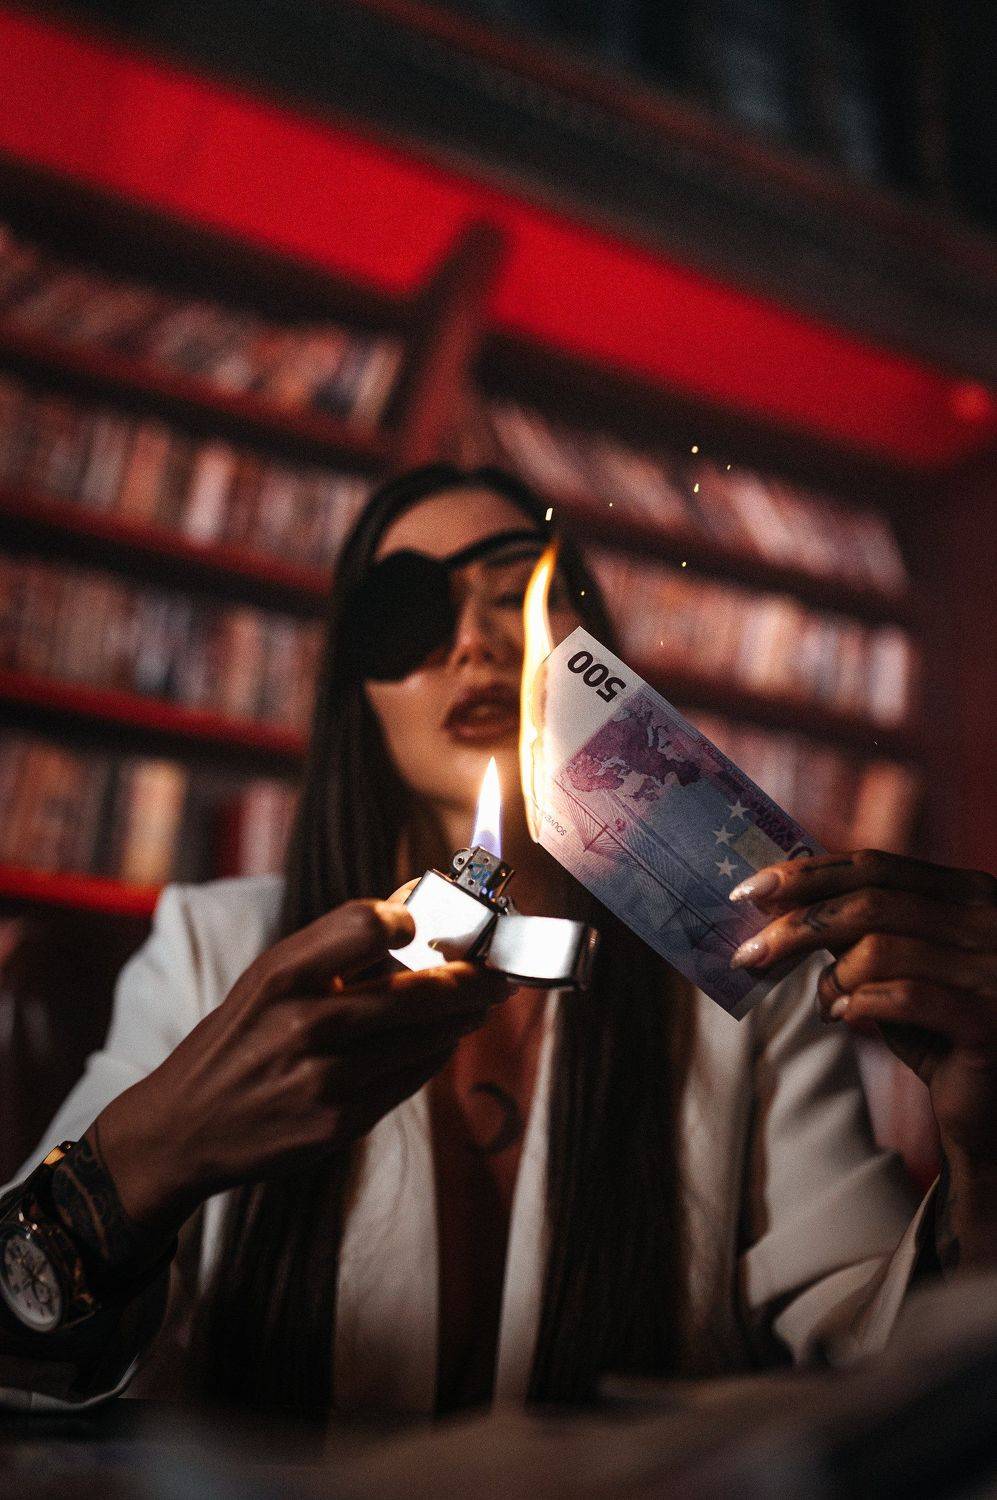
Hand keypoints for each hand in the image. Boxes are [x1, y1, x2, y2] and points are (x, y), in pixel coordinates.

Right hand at [96, 899, 508, 1237]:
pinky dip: (436, 1055)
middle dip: (472, 979)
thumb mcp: (264, 981)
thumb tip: (412, 921)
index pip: (367, 922)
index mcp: (281, 974)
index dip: (407, 919)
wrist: (183, 1129)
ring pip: (427, 1038)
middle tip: (497, 971)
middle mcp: (304, 1023)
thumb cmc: (235, 1041)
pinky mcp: (341, 1122)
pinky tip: (444, 1042)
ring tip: (480, 1003)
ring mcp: (326, 1078)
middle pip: (417, 989)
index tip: (424, 924)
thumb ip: (330, 952)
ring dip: (463, 1018)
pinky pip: (412, 1079)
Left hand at [728, 850, 996, 1266]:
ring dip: (832, 977)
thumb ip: (860, 927)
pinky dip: (857, 1005)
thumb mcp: (900, 964)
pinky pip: (902, 998)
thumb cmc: (937, 1026)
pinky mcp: (987, 1019)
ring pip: (879, 949)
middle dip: (796, 926)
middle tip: (748, 952)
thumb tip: (779, 900)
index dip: (807, 874)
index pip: (875, 865)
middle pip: (868, 902)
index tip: (749, 889)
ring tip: (825, 1002)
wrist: (990, 1103)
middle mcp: (988, 921)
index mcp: (969, 893)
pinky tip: (843, 1018)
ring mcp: (993, 969)